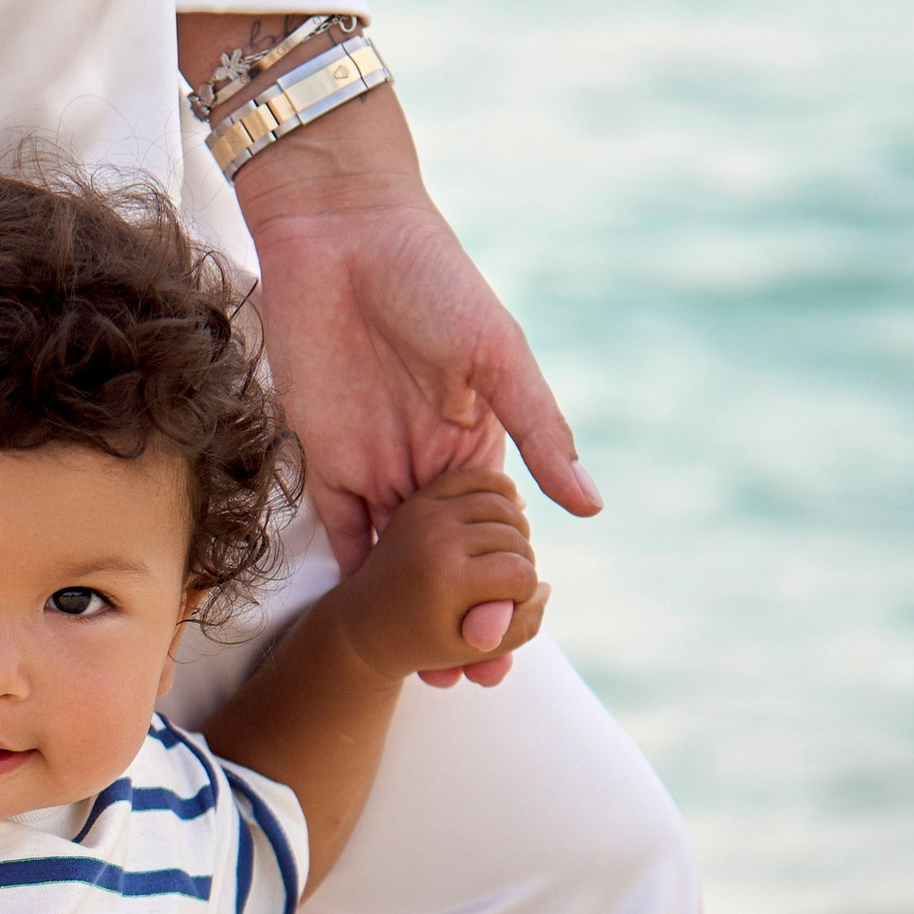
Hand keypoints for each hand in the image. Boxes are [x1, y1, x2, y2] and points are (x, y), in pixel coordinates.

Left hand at [182, 28, 598, 687]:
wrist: (337, 227)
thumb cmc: (428, 273)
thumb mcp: (497, 352)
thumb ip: (538, 428)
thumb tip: (591, 506)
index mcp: (479, 437)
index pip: (498, 528)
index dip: (508, 584)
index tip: (518, 641)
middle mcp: (429, 458)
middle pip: (449, 558)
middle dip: (460, 617)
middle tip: (475, 685)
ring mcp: (375, 460)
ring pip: (398, 558)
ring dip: (411, 613)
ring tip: (429, 676)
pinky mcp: (322, 455)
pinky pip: (339, 531)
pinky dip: (354, 577)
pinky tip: (369, 626)